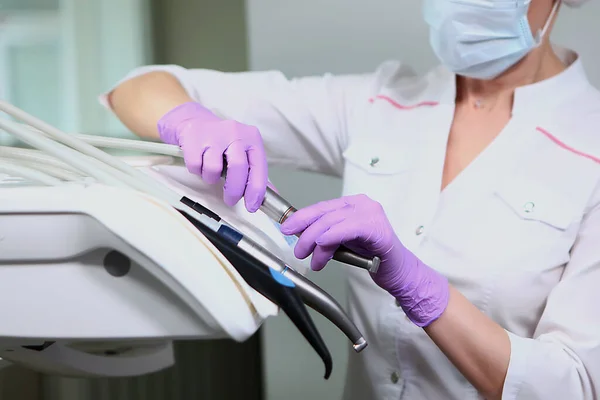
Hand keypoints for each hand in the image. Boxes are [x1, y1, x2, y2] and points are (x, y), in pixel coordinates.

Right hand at [157, 102, 267, 211]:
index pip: (258, 167)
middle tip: (230, 199)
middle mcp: (235, 133)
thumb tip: (269, 198)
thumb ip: (257, 174)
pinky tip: (200, 163)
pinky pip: (195, 166)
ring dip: (211, 178)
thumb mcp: (245, 153)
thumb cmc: (224, 142)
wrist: (196, 122)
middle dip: (234, 190)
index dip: (256, 190)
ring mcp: (213, 134)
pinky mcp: (194, 138)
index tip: (252, 206)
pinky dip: (197, 171)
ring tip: (212, 172)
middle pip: (238, 168)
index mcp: (252, 138)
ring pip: (213, 169)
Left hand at [280, 194, 449, 326]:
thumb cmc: (371, 256)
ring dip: (316, 243)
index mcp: (353, 203)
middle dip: (305, 232)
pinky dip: (332, 237)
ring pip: (332, 222)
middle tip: (298, 250)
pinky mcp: (377, 229)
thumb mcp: (341, 242)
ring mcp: (371, 214)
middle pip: (324, 213)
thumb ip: (324, 235)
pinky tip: (322, 246)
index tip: (286, 228)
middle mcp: (362, 204)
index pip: (321, 207)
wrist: (398, 271)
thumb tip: (299, 235)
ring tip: (314, 261)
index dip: (301, 217)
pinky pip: (348, 229)